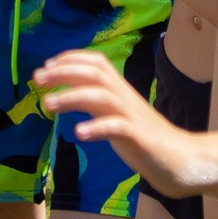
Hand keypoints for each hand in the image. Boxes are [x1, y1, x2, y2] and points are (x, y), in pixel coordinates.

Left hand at [33, 51, 216, 196]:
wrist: (180, 159)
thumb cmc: (144, 138)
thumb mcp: (116, 115)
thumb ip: (96, 103)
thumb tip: (68, 93)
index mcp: (120, 90)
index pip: (96, 62)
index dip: (70, 59)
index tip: (46, 65)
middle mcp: (125, 97)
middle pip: (94, 73)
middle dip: (64, 72)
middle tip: (37, 78)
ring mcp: (132, 116)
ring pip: (101, 96)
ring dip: (72, 96)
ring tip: (48, 103)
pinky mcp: (139, 137)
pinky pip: (117, 128)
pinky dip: (97, 128)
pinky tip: (79, 133)